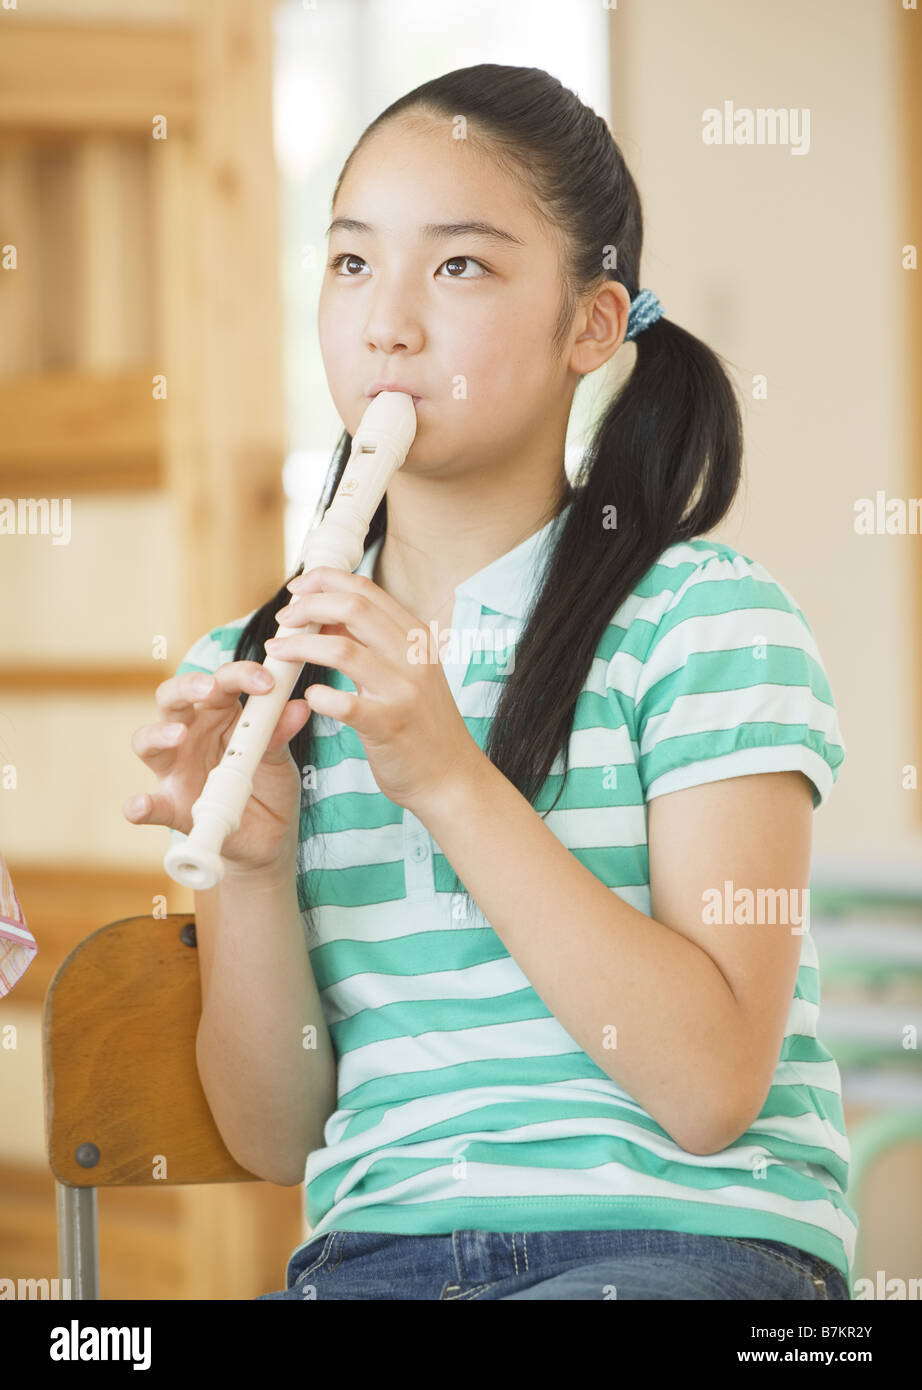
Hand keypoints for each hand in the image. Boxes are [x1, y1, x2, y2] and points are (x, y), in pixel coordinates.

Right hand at [124, 662, 310, 872]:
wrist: (269, 837)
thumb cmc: (268, 786)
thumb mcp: (279, 758)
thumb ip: (280, 733)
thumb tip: (298, 707)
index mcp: (219, 715)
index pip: (221, 683)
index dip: (240, 675)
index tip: (267, 681)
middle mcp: (190, 734)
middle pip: (173, 698)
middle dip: (187, 687)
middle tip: (210, 687)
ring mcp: (176, 770)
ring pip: (147, 741)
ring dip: (158, 734)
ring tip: (178, 735)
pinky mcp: (173, 808)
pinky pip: (150, 806)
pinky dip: (140, 806)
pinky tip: (140, 806)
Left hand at [265, 566, 484, 815]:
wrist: (451, 777)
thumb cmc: (421, 724)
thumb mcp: (403, 671)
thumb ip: (368, 642)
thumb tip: (324, 616)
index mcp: (415, 637)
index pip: (366, 589)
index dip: (325, 581)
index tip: (297, 587)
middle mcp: (413, 657)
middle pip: (353, 608)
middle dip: (308, 606)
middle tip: (283, 620)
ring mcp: (404, 691)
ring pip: (342, 650)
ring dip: (301, 646)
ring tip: (278, 652)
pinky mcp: (391, 726)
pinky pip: (346, 704)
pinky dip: (320, 696)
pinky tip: (310, 696)